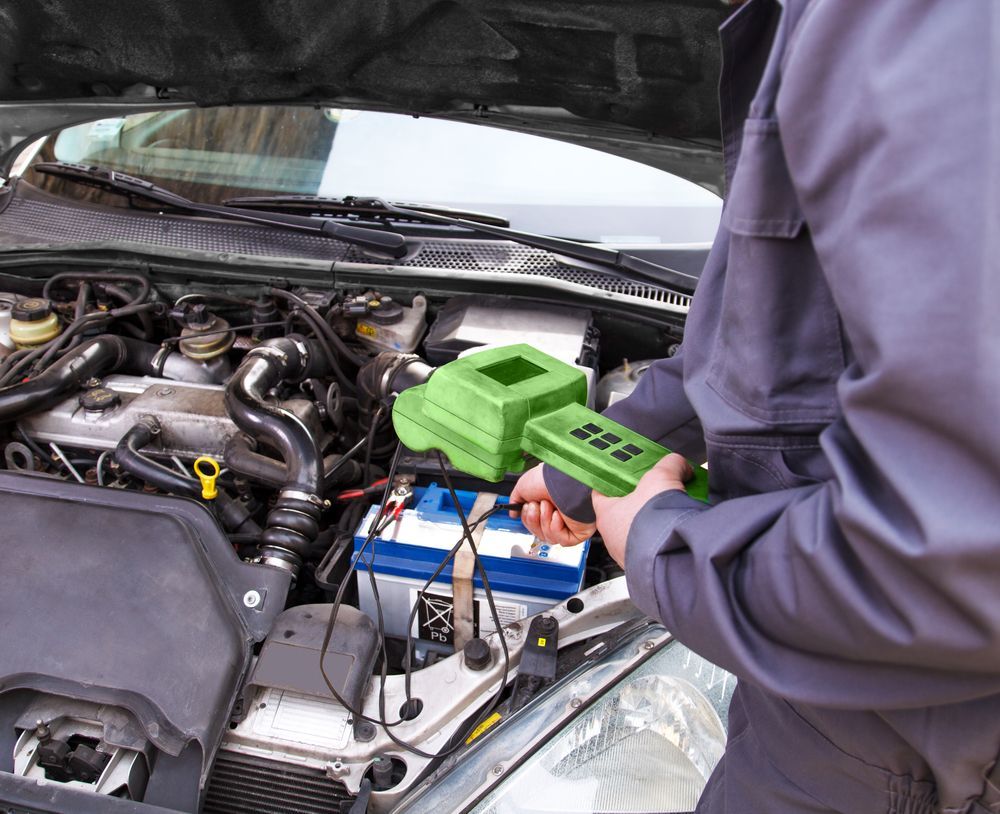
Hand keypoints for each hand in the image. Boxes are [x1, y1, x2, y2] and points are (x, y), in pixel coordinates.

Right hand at [509, 464, 595, 546]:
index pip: (534, 524)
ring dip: (544, 521)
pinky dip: (555, 528)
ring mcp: (569, 524)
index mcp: (548, 505)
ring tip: (547, 506)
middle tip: (535, 506)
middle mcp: (558, 514)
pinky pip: (562, 540)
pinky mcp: (578, 532)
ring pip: (549, 538)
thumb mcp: (523, 486)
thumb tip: (513, 513)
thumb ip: (516, 500)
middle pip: (539, 533)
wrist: (564, 480)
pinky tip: (558, 515)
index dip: (527, 519)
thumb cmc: (548, 479)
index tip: (526, 508)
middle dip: (533, 520)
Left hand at [592, 453, 692, 567]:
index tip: (623, 475)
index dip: (612, 481)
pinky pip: (651, 547)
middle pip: (623, 511)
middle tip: (655, 490)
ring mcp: (628, 554)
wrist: (672, 555)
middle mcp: (612, 537)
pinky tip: (677, 529)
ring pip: (638, 531)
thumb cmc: (653, 521)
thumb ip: (669, 465)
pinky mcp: (646, 565)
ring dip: (653, 521)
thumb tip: (679, 464)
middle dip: (640, 501)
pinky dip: (663, 537)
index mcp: (606, 514)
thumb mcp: (662, 478)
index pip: (600, 493)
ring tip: (671, 510)